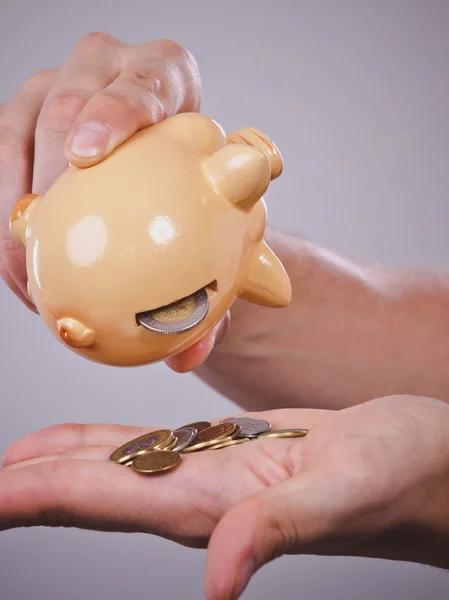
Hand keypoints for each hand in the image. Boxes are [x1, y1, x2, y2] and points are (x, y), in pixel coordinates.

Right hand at [0, 33, 200, 308]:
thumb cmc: (189, 197)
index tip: (89, 156)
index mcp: (167, 77)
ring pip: (17, 131)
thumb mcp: (210, 229)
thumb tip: (187, 356)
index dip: (117, 109)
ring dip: (15, 205)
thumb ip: (210, 289)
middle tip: (49, 239)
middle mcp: (105, 69)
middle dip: (52, 172)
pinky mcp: (19, 118)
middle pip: (68, 103)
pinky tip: (20, 269)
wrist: (157, 177)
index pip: (146, 82)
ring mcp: (55, 88)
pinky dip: (3, 217)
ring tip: (32, 278)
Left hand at [2, 395, 448, 598]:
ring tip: (11, 467)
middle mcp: (206, 495)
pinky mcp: (237, 453)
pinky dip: (115, 444)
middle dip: (30, 488)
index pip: (108, 500)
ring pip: (121, 469)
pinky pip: (159, 447)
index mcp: (219, 505)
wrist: (429, 463)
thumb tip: (217, 587)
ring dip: (61, 467)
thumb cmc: (403, 475)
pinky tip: (93, 444)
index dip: (41, 498)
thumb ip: (281, 531)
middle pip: (97, 491)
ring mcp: (219, 475)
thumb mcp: (347, 493)